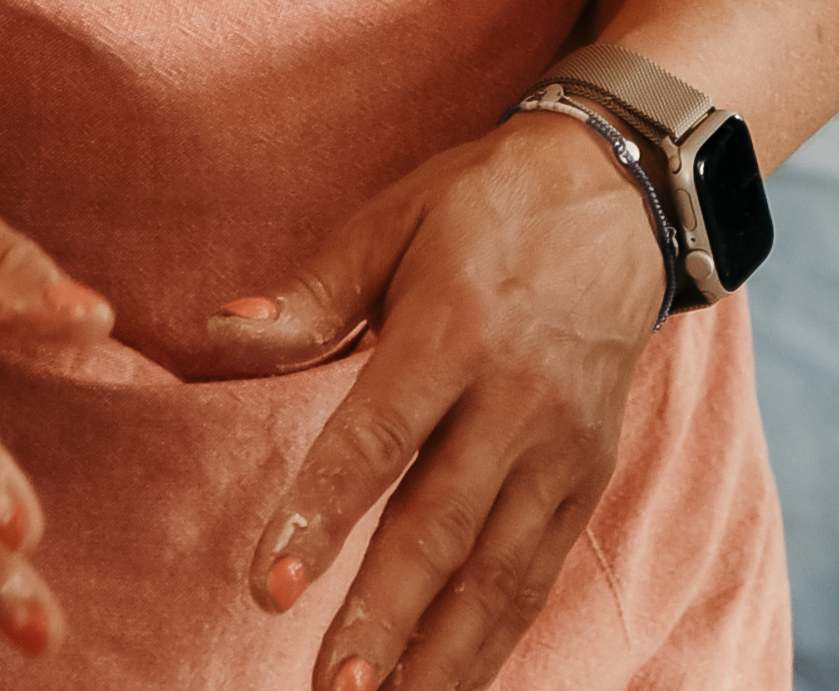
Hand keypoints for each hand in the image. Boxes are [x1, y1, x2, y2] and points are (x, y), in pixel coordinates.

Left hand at [208, 115, 664, 690]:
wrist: (619, 196)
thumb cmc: (478, 205)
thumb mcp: (389, 222)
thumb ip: (309, 294)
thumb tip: (219, 331)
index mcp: (454, 326)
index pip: (378, 438)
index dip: (322, 516)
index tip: (268, 588)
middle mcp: (517, 398)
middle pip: (442, 526)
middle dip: (384, 620)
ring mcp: (564, 446)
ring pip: (501, 573)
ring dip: (442, 656)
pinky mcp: (592, 476)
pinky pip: (540, 573)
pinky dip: (496, 639)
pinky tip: (449, 684)